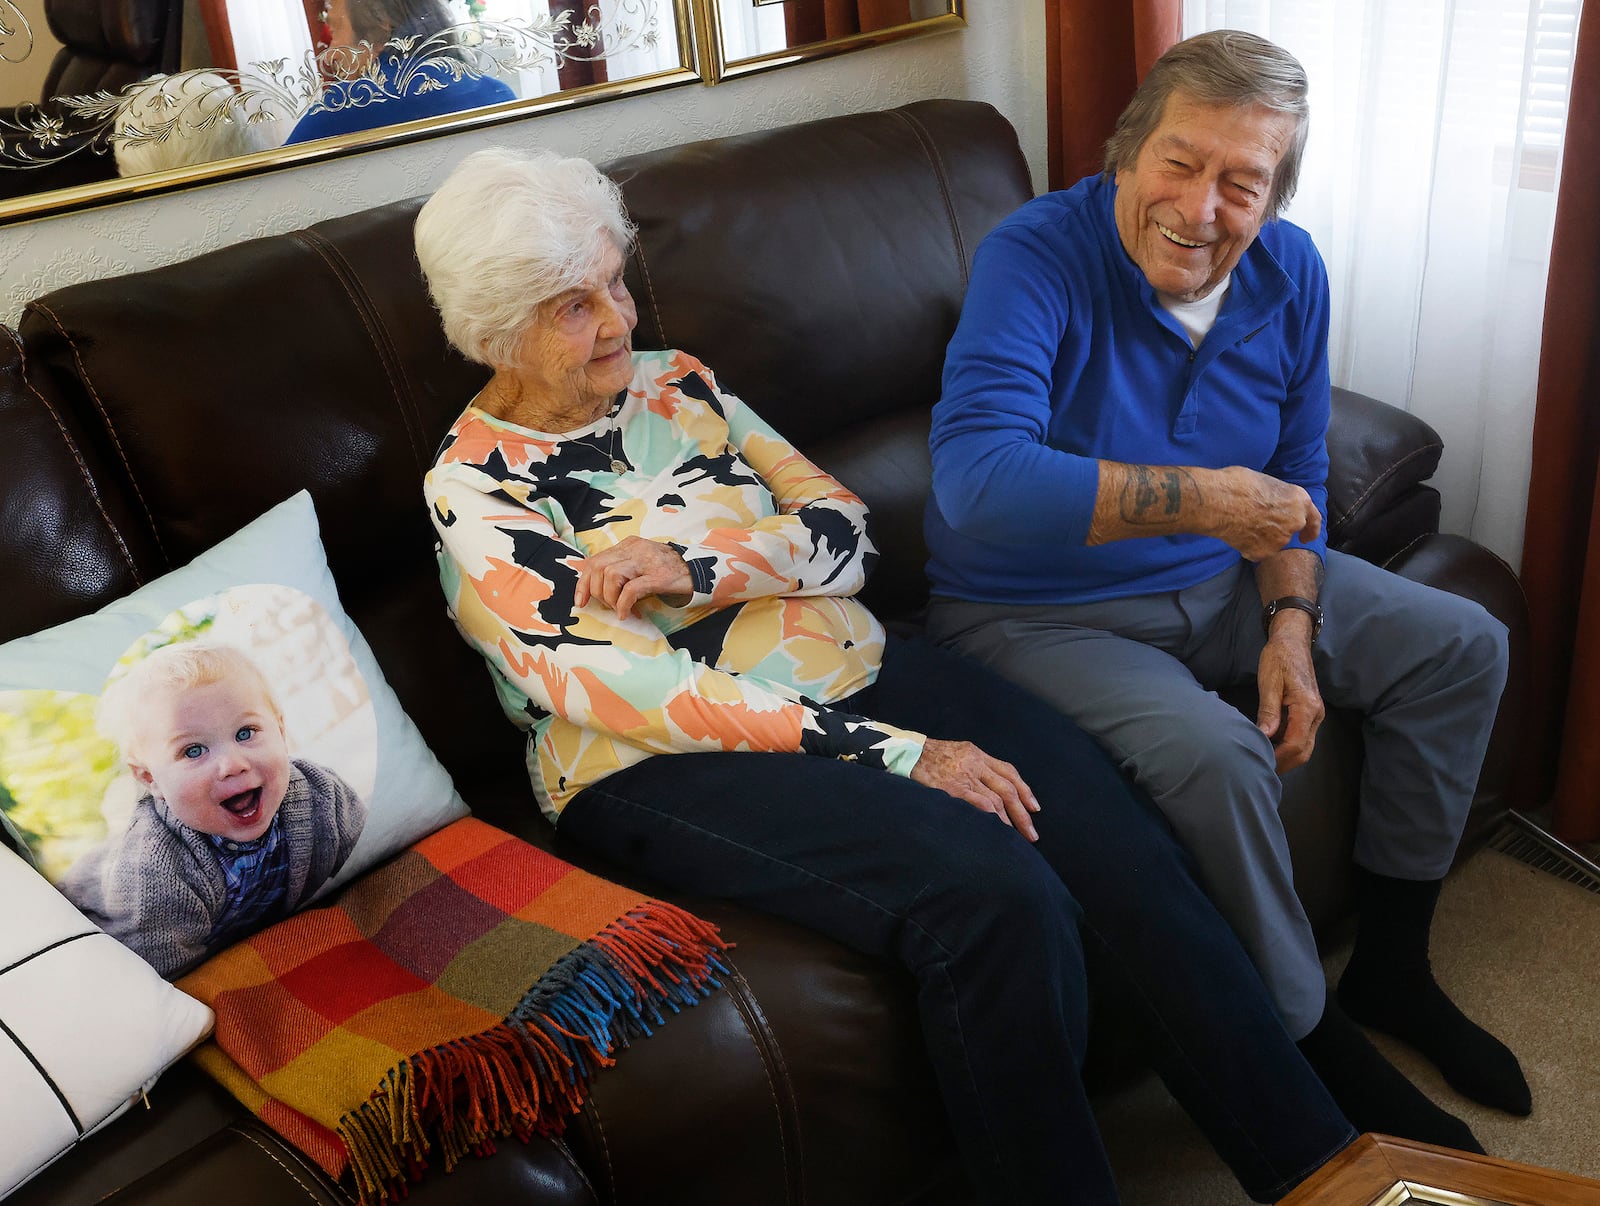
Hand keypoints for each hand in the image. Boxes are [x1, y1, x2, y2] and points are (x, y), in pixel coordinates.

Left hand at [576, 536, 693, 619]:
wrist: (700, 570)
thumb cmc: (668, 571)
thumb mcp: (641, 564)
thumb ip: (622, 569)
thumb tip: (597, 589)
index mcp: (628, 545)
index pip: (595, 560)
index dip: (583, 583)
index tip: (581, 601)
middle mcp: (635, 549)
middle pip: (599, 567)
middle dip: (597, 592)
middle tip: (608, 606)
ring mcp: (647, 562)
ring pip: (611, 575)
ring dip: (611, 598)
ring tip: (620, 609)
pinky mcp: (659, 576)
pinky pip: (631, 589)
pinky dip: (623, 604)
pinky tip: (628, 614)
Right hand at [911, 738, 1039, 840]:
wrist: (906, 753)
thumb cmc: (929, 757)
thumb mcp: (957, 753)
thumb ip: (975, 766)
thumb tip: (992, 789)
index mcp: (977, 753)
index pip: (1009, 772)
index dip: (1025, 790)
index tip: (1034, 808)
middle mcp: (975, 763)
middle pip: (1008, 788)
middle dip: (1023, 813)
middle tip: (1032, 833)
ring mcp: (964, 775)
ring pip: (997, 799)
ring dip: (1009, 820)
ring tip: (1016, 838)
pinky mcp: (953, 788)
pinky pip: (979, 804)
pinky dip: (992, 817)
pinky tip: (998, 830)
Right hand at [1210, 467, 1321, 561]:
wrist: (1217, 501)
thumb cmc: (1236, 485)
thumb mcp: (1265, 482)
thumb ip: (1276, 497)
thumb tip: (1271, 502)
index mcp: (1298, 500)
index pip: (1313, 518)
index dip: (1311, 529)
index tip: (1306, 536)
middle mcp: (1294, 522)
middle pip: (1290, 530)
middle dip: (1278, 529)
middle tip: (1259, 523)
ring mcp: (1279, 540)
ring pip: (1273, 542)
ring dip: (1262, 537)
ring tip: (1242, 523)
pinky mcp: (1262, 552)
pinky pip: (1257, 552)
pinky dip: (1248, 546)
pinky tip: (1236, 534)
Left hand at [1255, 622, 1323, 772]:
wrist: (1292, 641)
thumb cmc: (1278, 658)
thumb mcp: (1269, 682)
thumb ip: (1268, 710)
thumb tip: (1265, 736)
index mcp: (1307, 707)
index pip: (1296, 744)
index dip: (1278, 758)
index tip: (1260, 763)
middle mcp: (1316, 714)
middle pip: (1304, 751)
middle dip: (1284, 763)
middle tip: (1260, 769)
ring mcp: (1315, 714)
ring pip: (1304, 746)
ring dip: (1286, 757)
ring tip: (1263, 761)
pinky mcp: (1310, 713)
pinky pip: (1301, 736)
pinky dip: (1287, 746)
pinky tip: (1270, 747)